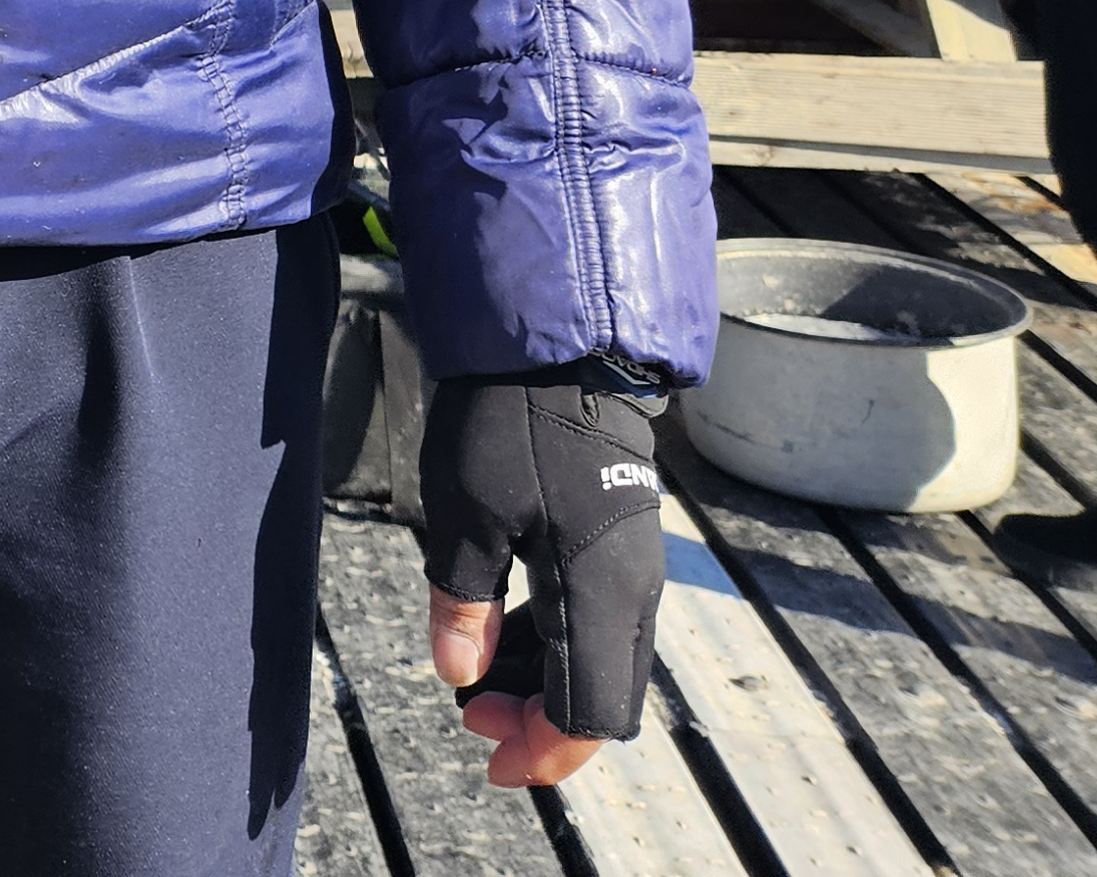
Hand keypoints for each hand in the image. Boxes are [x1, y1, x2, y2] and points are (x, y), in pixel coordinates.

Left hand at [421, 376, 667, 785]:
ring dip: (548, 683)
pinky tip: (504, 627)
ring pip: (605, 661)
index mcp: (600, 593)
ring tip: (477, 674)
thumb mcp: (464, 514)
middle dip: (541, 722)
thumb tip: (459, 674)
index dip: (541, 751)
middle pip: (606, 698)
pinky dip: (558, 642)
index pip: (589, 714)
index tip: (485, 754)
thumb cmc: (505, 420)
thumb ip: (463, 603)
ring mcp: (637, 565)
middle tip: (472, 714)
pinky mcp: (624, 540)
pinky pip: (602, 619)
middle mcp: (635, 590)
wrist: (561, 342)